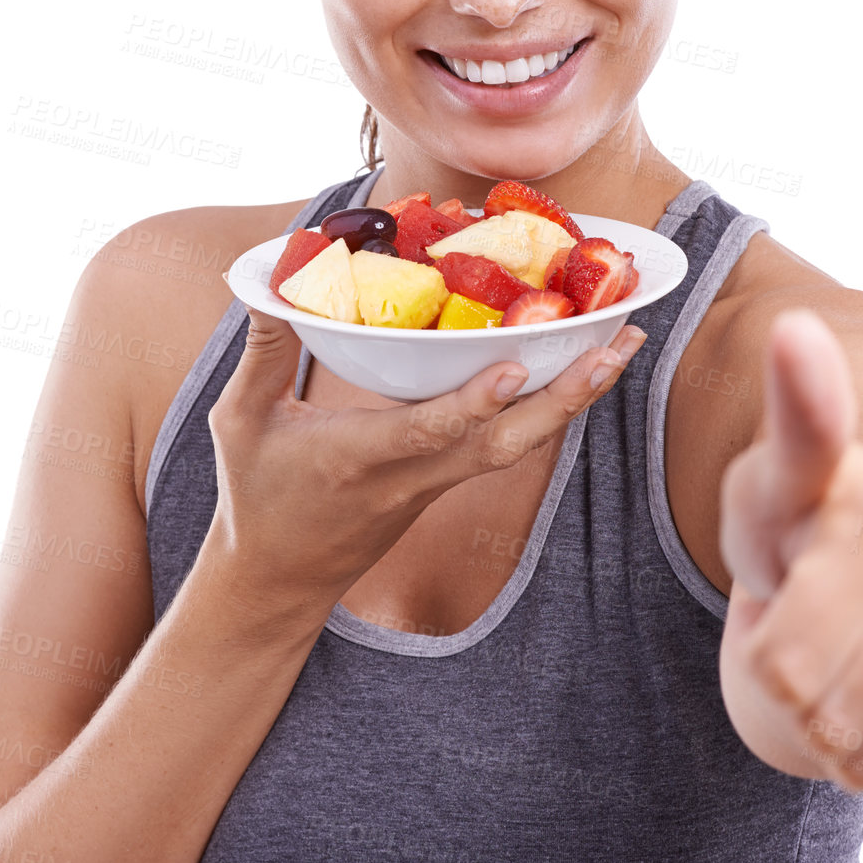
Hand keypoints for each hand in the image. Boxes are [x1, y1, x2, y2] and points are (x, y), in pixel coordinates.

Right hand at [204, 306, 646, 619]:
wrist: (280, 582)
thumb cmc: (256, 496)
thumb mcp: (239, 420)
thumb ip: (260, 349)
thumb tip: (264, 279)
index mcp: (358, 460)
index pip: (423, 433)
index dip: (471, 404)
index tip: (514, 368)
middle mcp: (411, 476)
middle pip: (502, 444)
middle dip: (565, 399)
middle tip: (618, 348)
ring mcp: (436, 484)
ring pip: (517, 446)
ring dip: (573, 399)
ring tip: (622, 347)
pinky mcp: (446, 483)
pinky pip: (505, 445)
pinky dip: (547, 408)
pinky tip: (581, 370)